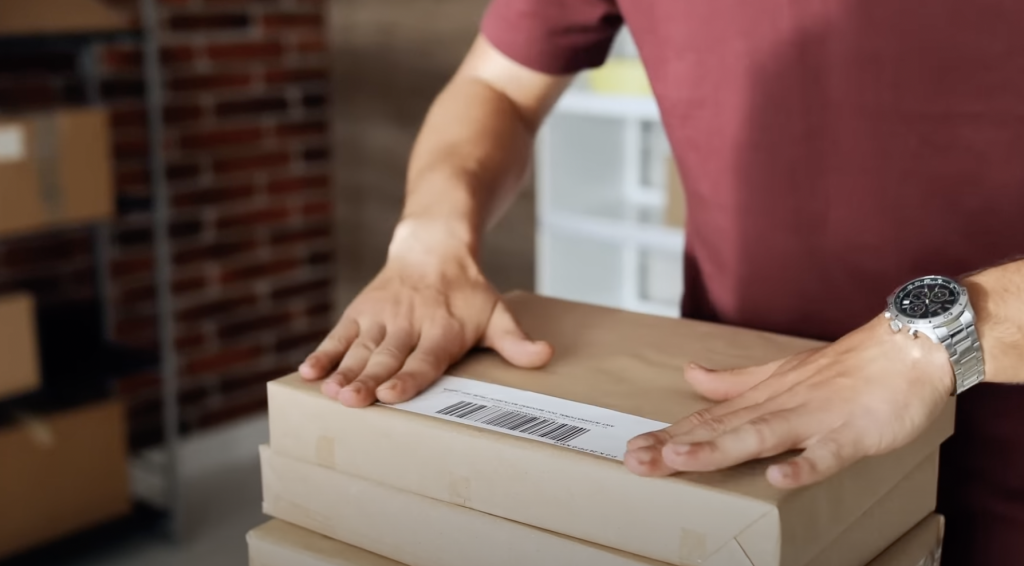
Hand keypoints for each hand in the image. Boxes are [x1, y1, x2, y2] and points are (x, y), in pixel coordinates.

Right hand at [298, 224, 552, 407]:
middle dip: (368, 380)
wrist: (434, 248)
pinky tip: (309, 371)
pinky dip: (324, 352)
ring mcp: (381, 317)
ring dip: (343, 371)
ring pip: (360, 349)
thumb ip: (514, 341)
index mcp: (442, 330)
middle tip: (352, 401)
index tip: (392, 393)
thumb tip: (544, 356)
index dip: (408, 377)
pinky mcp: (360, 313)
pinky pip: (339, 334)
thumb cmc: (468, 293)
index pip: (424, 359)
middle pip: (387, 357)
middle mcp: (409, 324)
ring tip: (330, 392)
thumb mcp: (496, 314)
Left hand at [623, 316, 953, 487]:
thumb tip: (692, 376)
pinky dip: (805, 465)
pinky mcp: (852, 432)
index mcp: (764, 396)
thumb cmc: (847, 369)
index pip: (708, 419)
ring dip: (720, 448)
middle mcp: (780, 405)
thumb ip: (735, 382)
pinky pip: (827, 453)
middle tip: (636, 460)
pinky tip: (779, 478)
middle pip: (721, 429)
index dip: (670, 434)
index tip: (633, 449)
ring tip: (680, 458)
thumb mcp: (782, 373)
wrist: (909, 347)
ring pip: (760, 435)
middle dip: (677, 445)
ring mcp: (815, 418)